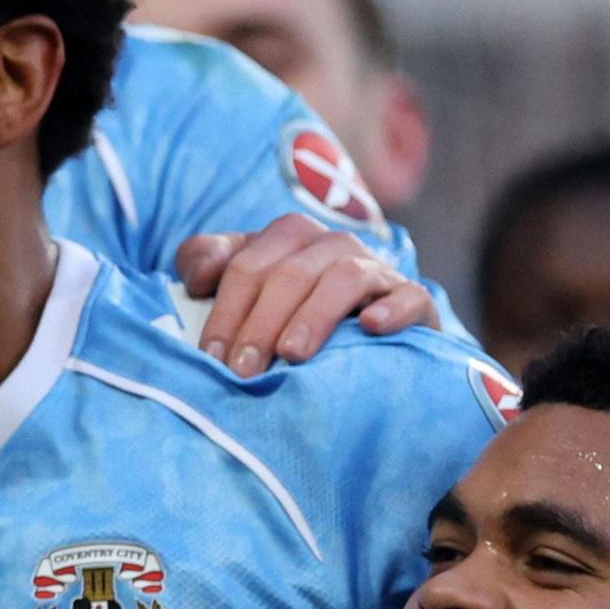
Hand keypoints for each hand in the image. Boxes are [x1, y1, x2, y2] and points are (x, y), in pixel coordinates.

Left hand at [172, 215, 432, 376]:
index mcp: (287, 237)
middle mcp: (331, 245)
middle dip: (261, 323)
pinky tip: (370, 327)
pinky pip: (409, 296)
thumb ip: (209, 266)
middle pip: (290, 273)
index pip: (247, 265)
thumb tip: (195, 277)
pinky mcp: (414, 299)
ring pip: (344, 277)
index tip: (210, 358)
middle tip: (243, 371)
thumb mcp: (246, 287)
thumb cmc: (291, 315)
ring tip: (291, 354)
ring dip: (314, 316)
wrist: (369, 342)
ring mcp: (376, 269)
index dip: (225, 311)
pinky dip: (391, 309)